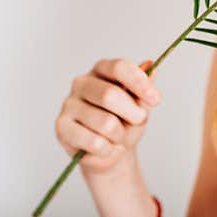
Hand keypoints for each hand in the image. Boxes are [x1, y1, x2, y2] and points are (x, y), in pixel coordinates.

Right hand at [55, 58, 160, 174]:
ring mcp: (68, 104)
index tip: (156, 99)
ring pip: (105, 123)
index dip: (139, 83)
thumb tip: (150, 66)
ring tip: (117, 136)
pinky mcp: (61, 127)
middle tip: (138, 121)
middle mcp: (82, 82)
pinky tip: (104, 147)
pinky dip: (108, 149)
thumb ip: (144, 89)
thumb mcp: (140, 106)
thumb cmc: (125, 122)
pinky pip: (95, 142)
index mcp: (102, 69)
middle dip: (133, 114)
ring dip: (120, 135)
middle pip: (110, 95)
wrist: (109, 150)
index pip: (119, 68)